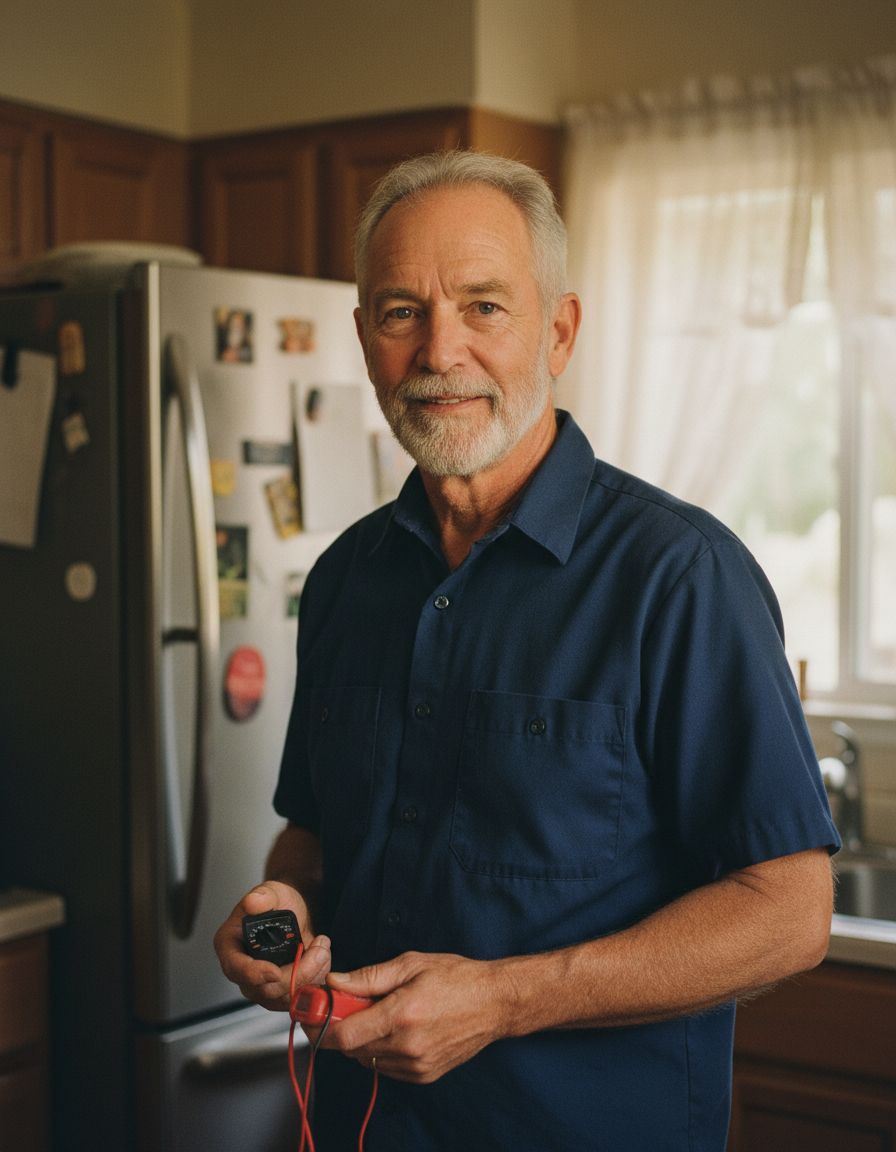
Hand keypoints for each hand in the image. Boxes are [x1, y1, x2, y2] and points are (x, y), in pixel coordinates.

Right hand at [213, 881, 330, 1011]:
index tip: (274, 971)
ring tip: (322, 948)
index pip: (235, 968)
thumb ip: (262, 896)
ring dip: (311, 975)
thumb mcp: (271, 892)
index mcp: (230, 946)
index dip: (254, 974)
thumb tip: (253, 902)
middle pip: (265, 989)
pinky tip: (321, 959)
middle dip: (297, 972)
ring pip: (285, 998)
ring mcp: (261, 984)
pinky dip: (315, 981)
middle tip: (318, 949)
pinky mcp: (280, 992)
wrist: (292, 911)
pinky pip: (298, 998)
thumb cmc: (276, 902)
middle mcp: (242, 970)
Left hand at [319, 951, 510, 1083]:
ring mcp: (417, 1065)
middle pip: (352, 1049)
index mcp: (402, 1014)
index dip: (322, 1026)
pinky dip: (381, 1050)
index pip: (345, 1034)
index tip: (313, 1014)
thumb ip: (368, 977)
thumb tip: (335, 982)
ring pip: (368, 1059)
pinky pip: (386, 1068)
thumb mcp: (411, 964)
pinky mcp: (424, 1076)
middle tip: (349, 1005)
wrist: (495, 1003)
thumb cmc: (456, 977)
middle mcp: (407, 1046)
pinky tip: (396, 1029)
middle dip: (343, 1027)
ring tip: (382, 1013)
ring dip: (363, 1039)